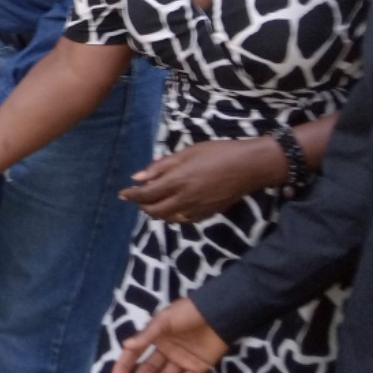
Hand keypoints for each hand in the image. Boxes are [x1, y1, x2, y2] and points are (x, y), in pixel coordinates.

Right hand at [111, 297, 228, 372]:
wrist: (218, 313)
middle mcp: (166, 350)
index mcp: (155, 338)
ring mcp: (182, 359)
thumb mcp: (164, 321)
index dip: (125, 365)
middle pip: (150, 369)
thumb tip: (126, 346)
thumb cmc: (187, 313)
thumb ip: (146, 335)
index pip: (136, 354)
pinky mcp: (198, 366)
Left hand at [119, 139, 278, 223]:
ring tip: (153, 202)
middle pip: (154, 210)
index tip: (122, 194)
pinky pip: (184, 219)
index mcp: (177, 181)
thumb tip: (137, 177)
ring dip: (156, 212)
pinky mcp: (208, 214)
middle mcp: (184, 199)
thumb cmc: (218, 153)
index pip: (146, 194)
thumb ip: (161, 166)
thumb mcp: (187, 153)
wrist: (250, 166)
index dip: (131, 195)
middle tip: (137, 198)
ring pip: (168, 217)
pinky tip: (173, 206)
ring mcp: (197, 209)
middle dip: (142, 206)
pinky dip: (173, 215)